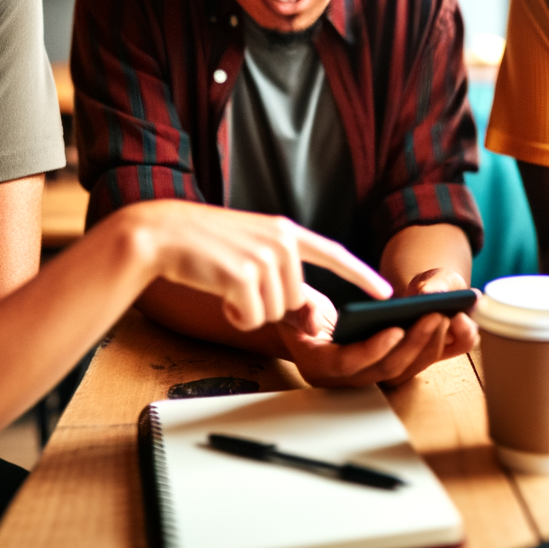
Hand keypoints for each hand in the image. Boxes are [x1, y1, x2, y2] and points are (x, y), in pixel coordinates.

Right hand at [110, 200, 390, 330]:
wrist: (161, 234)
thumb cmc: (203, 245)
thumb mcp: (251, 247)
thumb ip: (281, 269)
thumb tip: (306, 307)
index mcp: (285, 230)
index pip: (333, 253)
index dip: (362, 275)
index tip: (387, 291)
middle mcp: (281, 240)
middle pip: (294, 300)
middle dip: (266, 304)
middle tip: (236, 285)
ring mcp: (264, 256)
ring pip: (275, 312)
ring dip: (249, 311)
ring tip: (225, 285)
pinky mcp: (244, 275)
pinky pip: (252, 317)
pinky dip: (235, 316)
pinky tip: (218, 295)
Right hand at [276, 270, 477, 387]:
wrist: (298, 325)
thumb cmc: (294, 311)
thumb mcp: (290, 305)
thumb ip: (299, 311)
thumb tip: (313, 322)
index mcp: (317, 365)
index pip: (348, 363)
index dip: (374, 348)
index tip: (396, 329)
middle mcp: (342, 378)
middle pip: (383, 369)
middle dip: (411, 344)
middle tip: (433, 317)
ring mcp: (362, 376)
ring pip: (400, 370)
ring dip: (425, 346)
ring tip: (442, 316)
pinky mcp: (377, 368)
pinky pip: (406, 364)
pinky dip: (425, 348)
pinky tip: (441, 323)